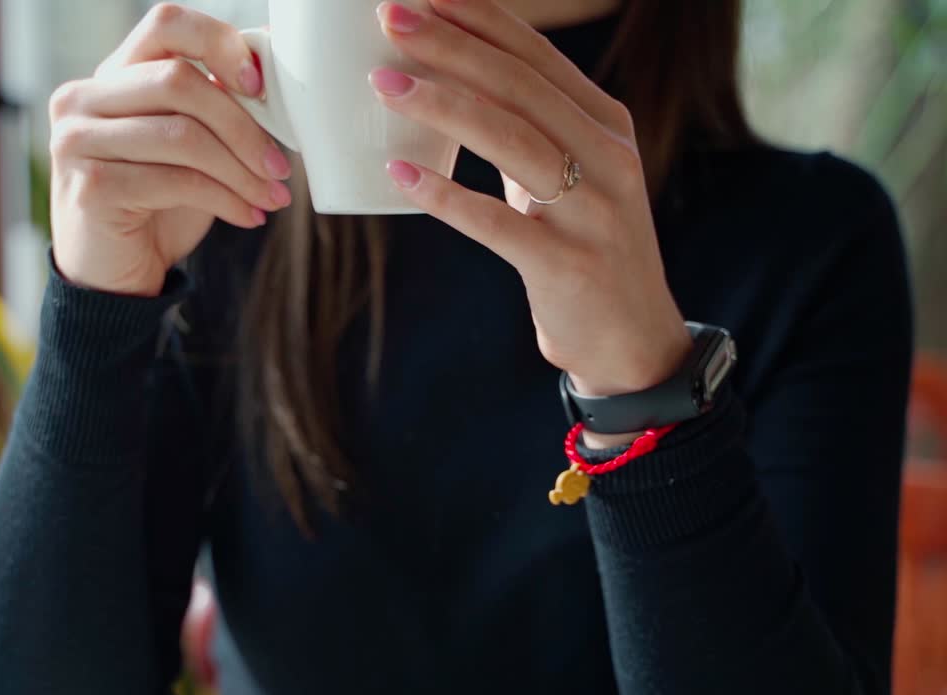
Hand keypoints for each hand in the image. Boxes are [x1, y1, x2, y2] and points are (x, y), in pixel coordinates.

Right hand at [48, 3, 292, 295]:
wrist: (115, 276)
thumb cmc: (158, 205)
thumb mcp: (188, 146)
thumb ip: (212, 105)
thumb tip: (272, 70)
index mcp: (112, 74)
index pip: (165, 23)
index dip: (219, 44)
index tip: (259, 85)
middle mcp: (83, 98)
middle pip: (179, 80)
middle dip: (243, 126)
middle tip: (280, 165)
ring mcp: (78, 141)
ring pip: (182, 135)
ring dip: (241, 170)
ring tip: (271, 196)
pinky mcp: (90, 186)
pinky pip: (176, 181)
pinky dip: (225, 199)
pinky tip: (248, 216)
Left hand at [371, 1, 690, 402]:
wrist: (632, 339)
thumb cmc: (585, 247)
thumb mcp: (570, 176)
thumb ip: (526, 131)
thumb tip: (449, 83)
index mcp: (606, 124)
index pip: (537, 56)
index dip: (479, 20)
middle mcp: (610, 158)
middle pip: (521, 87)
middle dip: (452, 46)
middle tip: (389, 20)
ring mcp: (594, 212)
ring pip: (514, 142)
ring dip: (444, 107)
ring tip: (384, 85)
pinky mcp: (568, 265)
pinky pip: (498, 224)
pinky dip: (447, 197)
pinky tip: (400, 176)